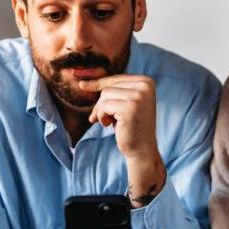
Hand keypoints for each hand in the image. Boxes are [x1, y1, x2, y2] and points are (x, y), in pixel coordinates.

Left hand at [78, 75, 165, 206]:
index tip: (82, 85)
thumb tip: (82, 83)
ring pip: (105, 95)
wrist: (142, 150)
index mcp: (147, 82)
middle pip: (109, 87)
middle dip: (102, 104)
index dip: (99, 85)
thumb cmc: (131, 127)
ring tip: (109, 122)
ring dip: (102, 111)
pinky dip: (102, 116)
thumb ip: (112, 90)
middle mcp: (145, 86)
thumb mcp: (124, 104)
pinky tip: (109, 125)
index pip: (117, 78)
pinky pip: (104, 106)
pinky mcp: (130, 107)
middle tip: (104, 119)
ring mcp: (139, 96)